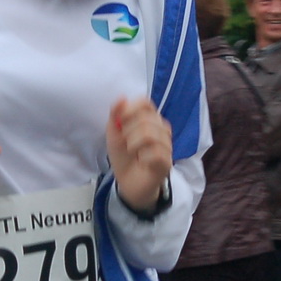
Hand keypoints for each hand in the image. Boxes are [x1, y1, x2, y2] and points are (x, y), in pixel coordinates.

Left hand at [108, 97, 172, 211]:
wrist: (127, 183)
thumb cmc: (124, 157)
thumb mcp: (114, 134)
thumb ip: (116, 115)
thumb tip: (122, 97)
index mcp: (149, 119)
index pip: (146, 103)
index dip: (132, 108)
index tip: (122, 120)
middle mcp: (161, 129)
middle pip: (147, 119)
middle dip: (129, 131)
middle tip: (125, 142)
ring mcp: (166, 146)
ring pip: (151, 135)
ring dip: (134, 144)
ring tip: (131, 151)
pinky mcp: (167, 162)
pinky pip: (156, 152)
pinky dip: (143, 156)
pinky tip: (141, 161)